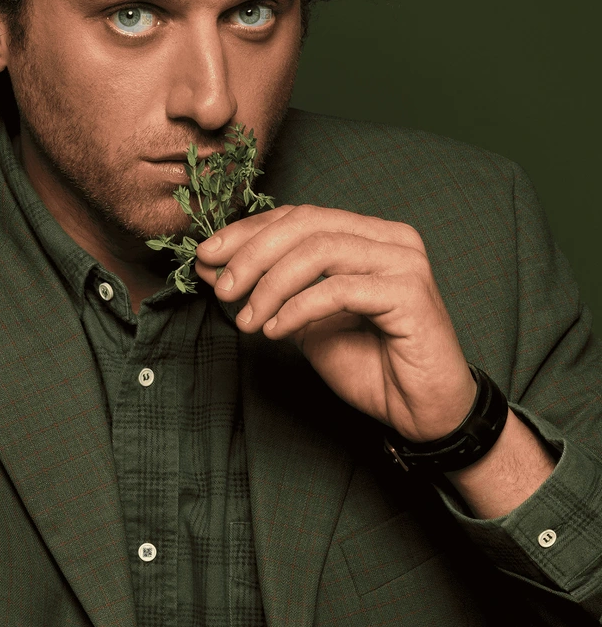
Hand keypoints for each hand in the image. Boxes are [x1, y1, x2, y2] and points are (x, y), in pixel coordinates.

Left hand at [193, 204, 475, 441]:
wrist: (420, 409)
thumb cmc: (367, 364)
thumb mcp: (301, 322)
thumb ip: (266, 291)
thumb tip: (212, 269)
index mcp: (366, 235)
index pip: (298, 217)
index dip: (247, 232)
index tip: (206, 256)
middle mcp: (389, 238)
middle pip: (306, 224)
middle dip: (252, 253)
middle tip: (221, 288)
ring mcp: (403, 262)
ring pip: (320, 250)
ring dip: (271, 284)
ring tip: (246, 320)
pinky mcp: (410, 294)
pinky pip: (338, 289)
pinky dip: (297, 309)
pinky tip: (274, 331)